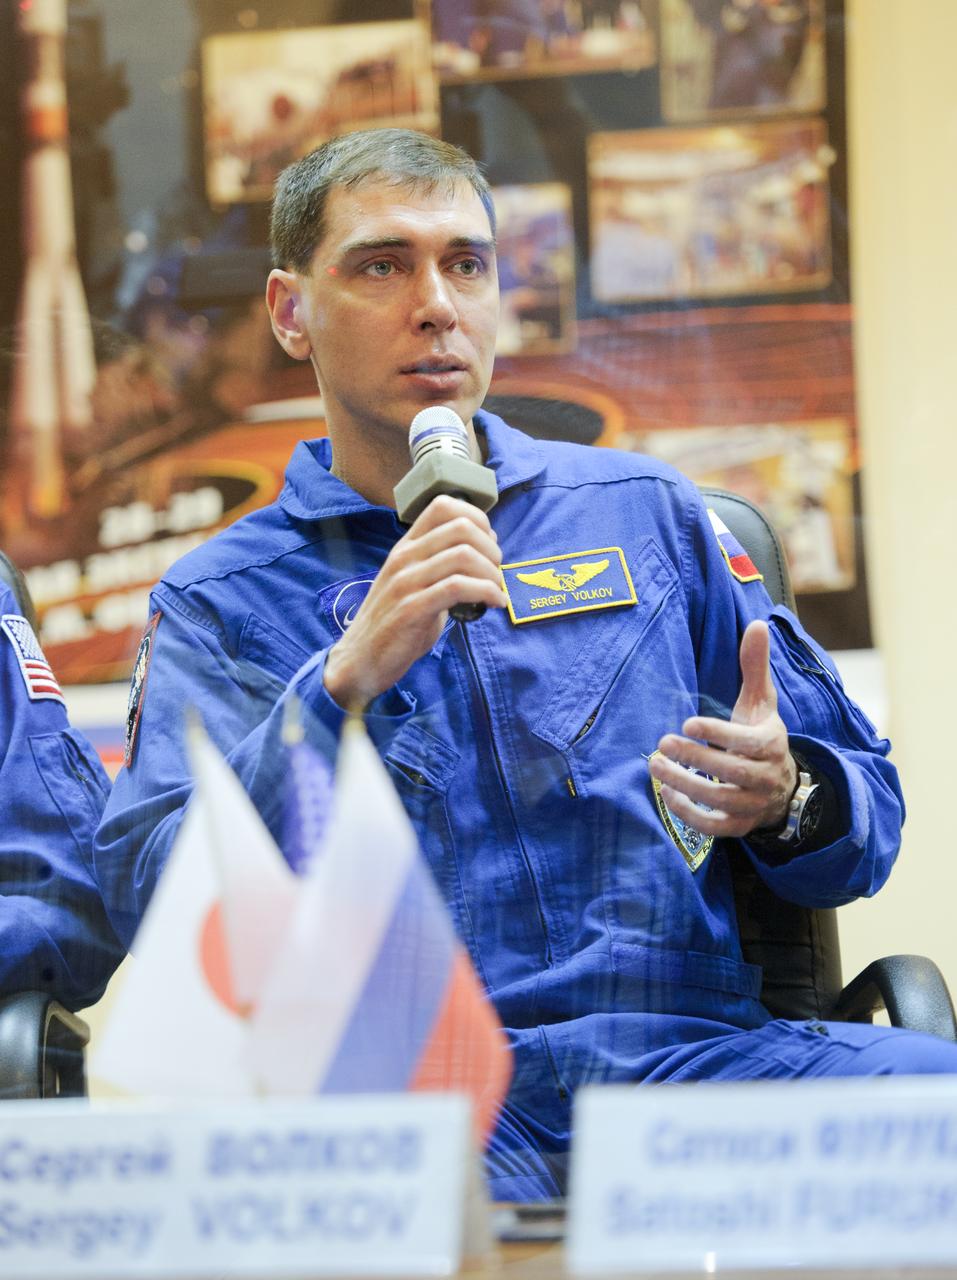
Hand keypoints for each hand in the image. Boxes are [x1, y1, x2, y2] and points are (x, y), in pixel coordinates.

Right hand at [323, 495, 507, 708]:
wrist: (361, 659)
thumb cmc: (395, 623)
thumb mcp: (416, 584)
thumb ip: (442, 566)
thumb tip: (484, 552)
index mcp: (406, 546)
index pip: (443, 506)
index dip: (477, 518)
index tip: (489, 544)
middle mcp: (404, 557)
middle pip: (461, 528)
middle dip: (491, 548)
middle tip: (496, 571)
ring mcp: (406, 582)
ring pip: (463, 556)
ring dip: (492, 573)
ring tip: (497, 590)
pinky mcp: (412, 608)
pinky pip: (457, 588)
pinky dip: (486, 592)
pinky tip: (495, 603)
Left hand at [648, 620, 797, 837]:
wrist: (782, 786)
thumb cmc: (761, 736)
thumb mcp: (761, 702)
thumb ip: (754, 666)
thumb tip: (756, 623)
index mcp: (771, 743)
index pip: (747, 741)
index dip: (718, 733)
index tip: (687, 723)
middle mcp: (765, 776)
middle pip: (732, 772)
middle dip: (695, 758)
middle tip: (662, 743)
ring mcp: (753, 804)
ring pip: (720, 800)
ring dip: (685, 784)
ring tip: (655, 766)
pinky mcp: (739, 825)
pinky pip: (715, 826)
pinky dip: (690, 815)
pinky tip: (667, 795)